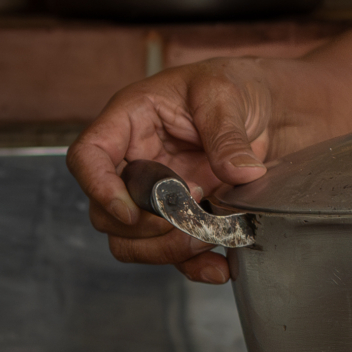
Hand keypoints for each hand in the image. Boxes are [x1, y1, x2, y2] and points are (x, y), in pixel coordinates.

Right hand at [66, 60, 289, 284]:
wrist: (264, 105)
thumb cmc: (231, 84)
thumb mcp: (226, 95)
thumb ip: (227, 134)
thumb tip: (240, 172)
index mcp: (129, 122)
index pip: (87, 157)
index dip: (98, 188)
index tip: (129, 210)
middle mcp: (132, 162)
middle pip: (105, 213)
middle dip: (144, 226)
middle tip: (189, 215)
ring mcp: (154, 194)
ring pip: (131, 241)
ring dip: (165, 250)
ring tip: (208, 236)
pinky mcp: (181, 216)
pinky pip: (172, 252)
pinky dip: (194, 266)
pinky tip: (220, 267)